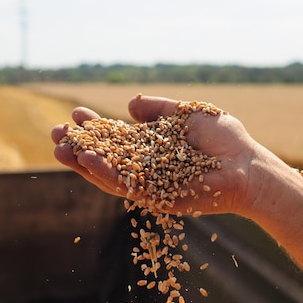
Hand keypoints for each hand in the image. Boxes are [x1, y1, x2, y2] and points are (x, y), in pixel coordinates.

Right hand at [52, 95, 258, 215]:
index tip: (76, 114)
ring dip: (83, 162)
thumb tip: (129, 105)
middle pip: (106, 156)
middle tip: (56, 132)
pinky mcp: (156, 198)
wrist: (247, 165)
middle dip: (80, 145)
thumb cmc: (224, 139)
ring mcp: (150, 183)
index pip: (117, 137)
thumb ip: (158, 110)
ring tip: (60, 148)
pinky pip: (126, 186)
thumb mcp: (186, 114)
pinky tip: (88, 159)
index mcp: (153, 146)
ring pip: (109, 174)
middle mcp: (148, 166)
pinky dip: (105, 174)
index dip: (96, 127)